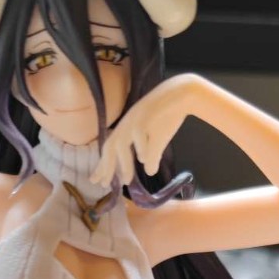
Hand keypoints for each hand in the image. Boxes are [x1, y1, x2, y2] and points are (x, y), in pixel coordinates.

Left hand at [90, 73, 199, 188]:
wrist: (182, 94)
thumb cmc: (168, 117)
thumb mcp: (158, 142)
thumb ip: (152, 157)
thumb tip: (149, 172)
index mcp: (127, 129)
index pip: (110, 149)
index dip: (103, 166)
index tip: (97, 182)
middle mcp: (127, 124)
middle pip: (110, 147)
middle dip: (106, 167)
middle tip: (103, 185)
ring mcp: (136, 118)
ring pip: (122, 142)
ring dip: (123, 163)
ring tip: (126, 180)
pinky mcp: (148, 113)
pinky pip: (139, 132)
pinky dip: (140, 147)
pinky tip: (143, 160)